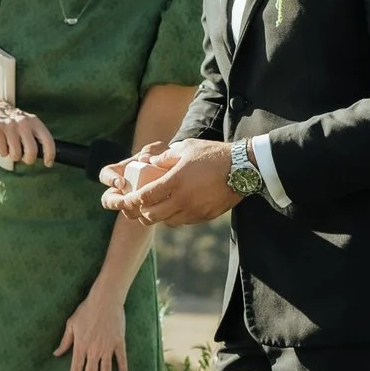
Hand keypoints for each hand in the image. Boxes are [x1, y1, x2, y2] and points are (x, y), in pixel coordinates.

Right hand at [0, 97, 55, 167]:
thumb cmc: (12, 120)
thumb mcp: (28, 123)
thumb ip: (36, 136)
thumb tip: (45, 155)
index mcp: (34, 121)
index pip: (47, 140)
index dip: (50, 154)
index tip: (48, 163)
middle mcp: (23, 122)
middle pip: (31, 151)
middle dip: (28, 159)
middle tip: (24, 157)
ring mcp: (9, 125)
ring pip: (16, 154)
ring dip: (13, 156)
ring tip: (11, 147)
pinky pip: (3, 152)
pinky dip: (2, 152)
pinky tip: (2, 143)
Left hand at [54, 289, 130, 370]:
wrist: (105, 300)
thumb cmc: (86, 310)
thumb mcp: (71, 325)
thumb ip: (65, 341)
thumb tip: (56, 354)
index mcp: (81, 346)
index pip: (76, 369)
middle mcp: (94, 350)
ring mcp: (108, 347)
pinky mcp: (119, 343)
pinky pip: (121, 360)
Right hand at [99, 144, 179, 212]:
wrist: (176, 172)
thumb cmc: (162, 158)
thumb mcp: (158, 150)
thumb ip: (151, 150)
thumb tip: (144, 158)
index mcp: (120, 172)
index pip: (105, 174)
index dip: (109, 179)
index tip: (121, 183)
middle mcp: (122, 189)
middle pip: (108, 200)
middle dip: (116, 203)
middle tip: (127, 203)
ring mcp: (132, 202)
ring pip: (126, 212)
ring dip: (133, 211)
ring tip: (146, 208)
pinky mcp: (145, 212)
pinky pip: (143, 218)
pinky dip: (150, 215)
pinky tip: (161, 211)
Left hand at [123, 138, 243, 227]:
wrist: (242, 168)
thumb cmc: (213, 154)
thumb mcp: (187, 148)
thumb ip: (165, 156)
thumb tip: (149, 161)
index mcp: (174, 182)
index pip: (145, 197)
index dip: (132, 201)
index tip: (127, 200)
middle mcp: (182, 200)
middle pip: (152, 216)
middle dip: (142, 213)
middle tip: (140, 207)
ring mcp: (194, 210)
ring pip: (168, 222)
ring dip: (159, 217)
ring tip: (158, 207)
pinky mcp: (205, 216)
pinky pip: (184, 222)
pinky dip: (176, 217)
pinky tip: (177, 207)